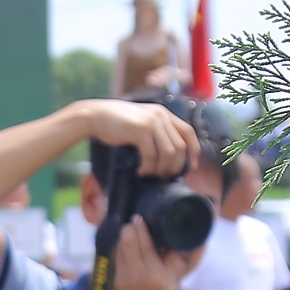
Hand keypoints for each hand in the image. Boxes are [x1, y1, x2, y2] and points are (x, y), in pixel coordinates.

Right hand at [78, 100, 199, 178]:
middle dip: (175, 166)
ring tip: (151, 175)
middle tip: (164, 176)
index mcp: (164, 114)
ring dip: (161, 169)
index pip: (188, 132)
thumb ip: (157, 132)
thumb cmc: (117, 123)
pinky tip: (140, 171)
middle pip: (179, 147)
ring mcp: (151, 122)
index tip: (190, 166)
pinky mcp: (140, 130)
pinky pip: (151, 155)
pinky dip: (147, 167)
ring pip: (168, 153)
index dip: (193, 151)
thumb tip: (170, 158)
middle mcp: (161, 116)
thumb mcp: (142, 122)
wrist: (96, 115)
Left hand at [109, 217, 193, 289]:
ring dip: (120, 240)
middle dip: (127, 230)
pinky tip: (119, 251)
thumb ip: (175, 258)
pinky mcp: (111, 288)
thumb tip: (180, 238)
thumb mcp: (174, 279)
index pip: (143, 242)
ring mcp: (121, 283)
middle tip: (131, 225)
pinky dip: (115, 254)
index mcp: (155, 274)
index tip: (138, 218)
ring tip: (125, 235)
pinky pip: (111, 263)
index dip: (139, 227)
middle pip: (126, 243)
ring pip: (116, 251)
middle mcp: (136, 277)